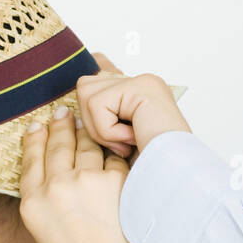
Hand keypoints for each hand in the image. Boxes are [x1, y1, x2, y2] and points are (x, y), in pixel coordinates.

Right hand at [18, 107, 162, 242]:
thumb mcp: (47, 233)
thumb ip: (46, 200)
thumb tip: (55, 167)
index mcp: (32, 204)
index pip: (31, 158)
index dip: (36, 138)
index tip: (39, 124)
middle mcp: (55, 189)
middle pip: (58, 145)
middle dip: (63, 125)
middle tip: (66, 113)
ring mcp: (86, 182)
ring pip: (87, 145)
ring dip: (91, 134)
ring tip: (92, 126)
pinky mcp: (115, 181)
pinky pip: (115, 157)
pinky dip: (118, 155)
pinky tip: (119, 149)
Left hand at [74, 70, 190, 158]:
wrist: (174, 176)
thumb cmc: (151, 168)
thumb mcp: (118, 144)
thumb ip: (101, 122)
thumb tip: (68, 111)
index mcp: (139, 93)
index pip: (105, 66)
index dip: (96, 70)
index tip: (94, 67)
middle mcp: (142, 83)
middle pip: (86, 87)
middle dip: (92, 122)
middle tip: (120, 143)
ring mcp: (142, 82)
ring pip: (87, 94)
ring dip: (100, 128)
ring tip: (127, 142)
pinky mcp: (140, 87)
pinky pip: (98, 105)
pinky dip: (109, 130)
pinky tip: (133, 138)